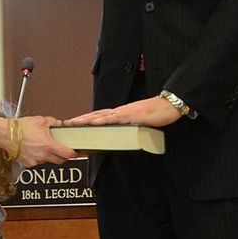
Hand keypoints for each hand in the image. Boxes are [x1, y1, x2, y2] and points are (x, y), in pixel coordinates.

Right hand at [17, 115, 77, 166]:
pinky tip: (36, 149)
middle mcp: (43, 155)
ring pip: (49, 161)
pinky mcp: (28, 164)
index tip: (75, 151)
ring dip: (50, 156)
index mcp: (48, 145)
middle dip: (63, 156)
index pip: (67, 154)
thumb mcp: (40, 120)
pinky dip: (40, 157)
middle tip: (63, 149)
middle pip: (60, 161)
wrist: (4, 134)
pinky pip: (38, 162)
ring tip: (44, 145)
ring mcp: (35, 161)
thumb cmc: (20, 128)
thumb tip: (58, 124)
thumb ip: (53, 122)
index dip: (73, 154)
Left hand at [64, 97, 182, 127]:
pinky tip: (94, 123)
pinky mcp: (132, 115)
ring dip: (87, 119)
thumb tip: (124, 133)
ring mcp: (125, 112)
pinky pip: (115, 118)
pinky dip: (103, 120)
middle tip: (67, 123)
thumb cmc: (158, 113)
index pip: (101, 115)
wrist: (170, 105)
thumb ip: (131, 126)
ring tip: (74, 123)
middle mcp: (121, 111)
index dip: (87, 119)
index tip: (75, 122)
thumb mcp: (141, 121)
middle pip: (97, 115)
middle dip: (81, 119)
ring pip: (102, 116)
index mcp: (122, 113)